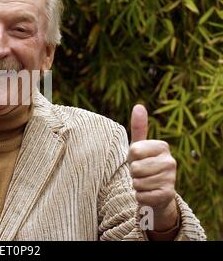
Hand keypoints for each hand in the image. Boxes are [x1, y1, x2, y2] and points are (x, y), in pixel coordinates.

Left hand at [127, 104, 177, 230]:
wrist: (156, 191)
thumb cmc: (144, 164)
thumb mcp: (139, 146)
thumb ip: (139, 127)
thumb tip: (139, 106)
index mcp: (162, 146)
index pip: (133, 150)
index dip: (131, 158)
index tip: (138, 159)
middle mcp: (170, 161)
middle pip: (135, 168)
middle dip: (133, 173)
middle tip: (141, 173)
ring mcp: (171, 179)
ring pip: (137, 182)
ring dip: (137, 185)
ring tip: (145, 182)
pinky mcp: (167, 195)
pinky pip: (141, 195)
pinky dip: (140, 196)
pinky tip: (148, 193)